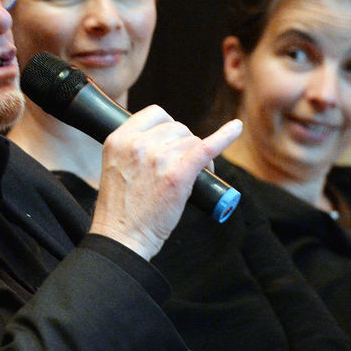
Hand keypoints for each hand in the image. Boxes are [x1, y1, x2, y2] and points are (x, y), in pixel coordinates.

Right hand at [89, 108, 241, 259]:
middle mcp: (137, 144)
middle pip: (177, 127)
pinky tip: (236, 128)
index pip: (155, 114)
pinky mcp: (178, 174)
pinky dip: (225, 136)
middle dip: (184, 144)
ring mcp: (158, 157)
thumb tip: (162, 140)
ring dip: (198, 155)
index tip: (172, 141)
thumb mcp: (114, 165)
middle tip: (184, 165)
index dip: (168, 126)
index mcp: (119, 138)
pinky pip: (206, 147)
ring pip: (192, 141)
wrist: (121, 237)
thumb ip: (131, 148)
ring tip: (195, 175)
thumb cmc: (119, 208)